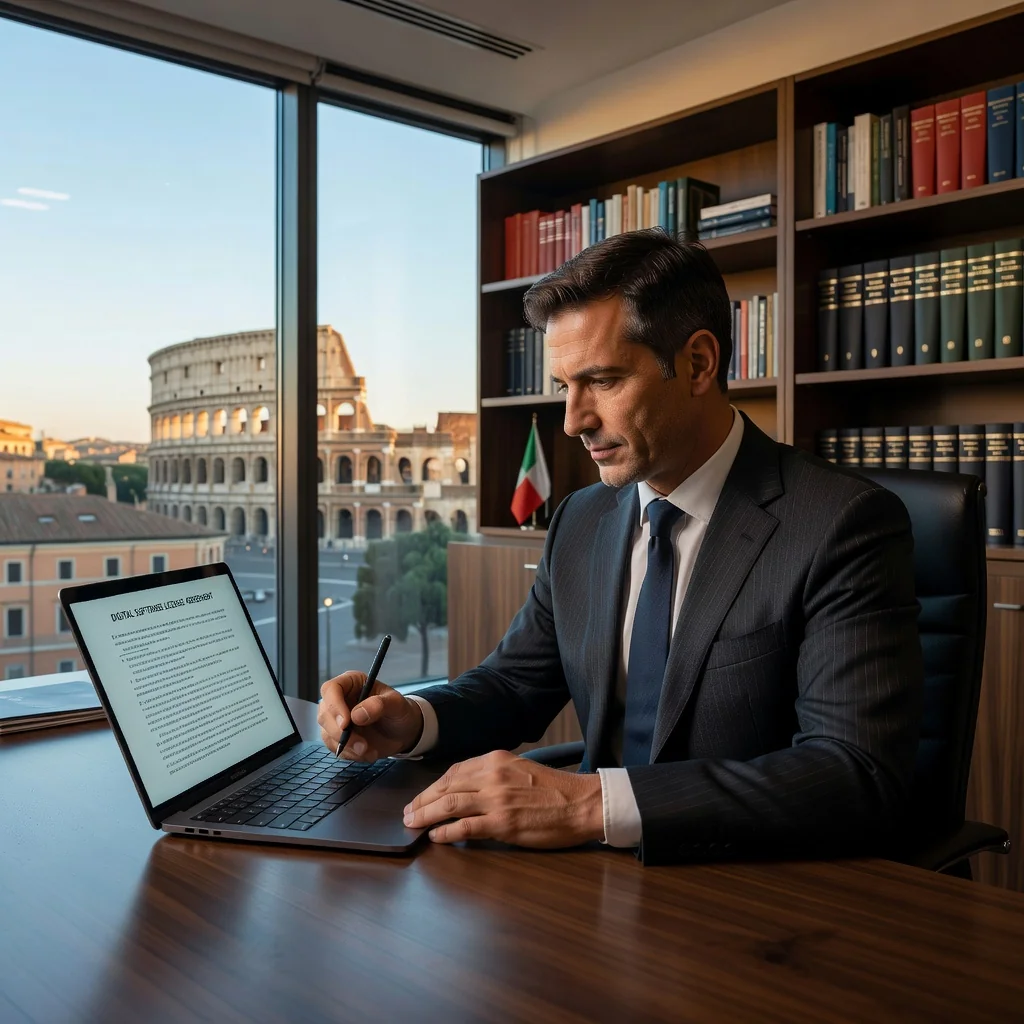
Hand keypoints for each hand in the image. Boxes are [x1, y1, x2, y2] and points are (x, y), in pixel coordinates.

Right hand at [318, 672, 423, 760]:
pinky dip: (350, 754)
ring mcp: (337, 720)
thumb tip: (357, 715)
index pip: (330, 689)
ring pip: (327, 734)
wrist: (403, 731)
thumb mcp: (396, 704)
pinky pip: (335, 748)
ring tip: (368, 750)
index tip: (346, 723)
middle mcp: (340, 700)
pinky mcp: (338, 737)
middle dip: (340, 733)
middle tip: (361, 744)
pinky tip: (367, 753)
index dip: (334, 705)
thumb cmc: (399, 711)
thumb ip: (379, 705)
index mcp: (351, 683)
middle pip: (324, 714)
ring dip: (347, 746)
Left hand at [402, 750, 603, 847]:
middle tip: (408, 813)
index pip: (454, 771)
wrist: (582, 803)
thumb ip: (495, 775)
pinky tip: (436, 836)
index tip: (422, 796)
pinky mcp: (503, 823)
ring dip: (426, 815)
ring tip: (413, 824)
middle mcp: (492, 775)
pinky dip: (446, 832)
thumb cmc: (556, 789)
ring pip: (449, 805)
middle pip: (446, 787)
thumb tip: (469, 789)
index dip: (434, 786)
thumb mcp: (521, 769)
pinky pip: (465, 827)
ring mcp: (496, 799)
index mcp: (496, 760)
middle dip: (423, 801)